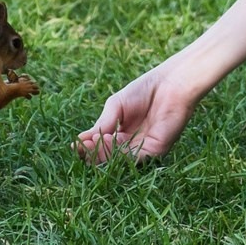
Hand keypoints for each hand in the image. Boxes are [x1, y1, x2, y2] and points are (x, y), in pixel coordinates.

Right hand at [76, 63, 203, 162]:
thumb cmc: (144, 90)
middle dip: (93, 153)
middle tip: (82, 146)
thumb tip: (83, 139)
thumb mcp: (116, 106)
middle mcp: (132, 144)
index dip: (88, 148)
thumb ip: (103, 124)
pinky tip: (106, 143)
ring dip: (103, 154)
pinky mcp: (156, 150)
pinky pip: (135, 159)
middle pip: (108, 157)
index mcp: (122, 134)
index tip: (74, 145)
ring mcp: (143, 149)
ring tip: (93, 142)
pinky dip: (118, 155)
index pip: (101, 147)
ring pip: (119, 160)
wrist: (171, 83)